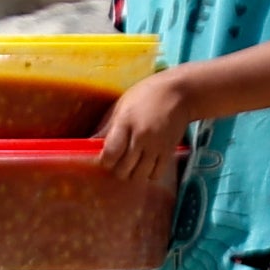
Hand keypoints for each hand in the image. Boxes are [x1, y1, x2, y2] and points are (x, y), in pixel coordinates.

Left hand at [95, 65, 197, 186]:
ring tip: (131, 163)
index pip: (110, 154)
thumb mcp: (121, 106)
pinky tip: (145, 164)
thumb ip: (106, 128)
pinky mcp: (169, 152)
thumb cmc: (145, 95)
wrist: (179, 93)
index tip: (105, 157)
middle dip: (117, 168)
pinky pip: (155, 174)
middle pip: (123, 169)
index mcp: (125, 122)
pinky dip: (148, 174)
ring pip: (138, 175)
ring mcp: (156, 146)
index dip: (105, 161)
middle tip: (117, 160)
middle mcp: (141, 137)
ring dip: (132, 173)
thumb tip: (89, 144)